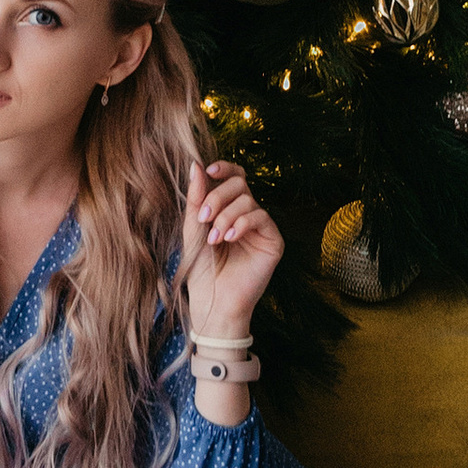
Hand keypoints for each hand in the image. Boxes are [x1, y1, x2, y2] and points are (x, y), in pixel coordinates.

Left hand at [181, 157, 280, 336]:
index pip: (233, 178)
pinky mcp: (273, 241)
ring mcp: (261, 228)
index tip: (209, 170)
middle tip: (204, 218)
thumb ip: (196, 198)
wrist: (213, 301)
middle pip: (239, 184)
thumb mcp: (193, 229)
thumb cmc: (202, 268)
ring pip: (248, 200)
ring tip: (214, 238)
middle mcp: (247, 215)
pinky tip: (230, 238)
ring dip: (226, 216)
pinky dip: (242, 223)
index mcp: (229, 209)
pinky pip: (262, 217)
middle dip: (218, 197)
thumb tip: (196, 165)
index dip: (224, 168)